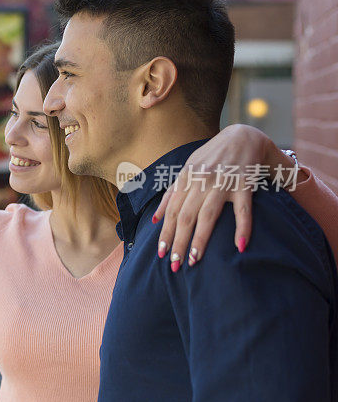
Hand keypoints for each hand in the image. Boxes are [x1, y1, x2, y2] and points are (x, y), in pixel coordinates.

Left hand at [152, 124, 274, 271]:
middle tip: (174, 265)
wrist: (243, 136)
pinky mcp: (245, 185)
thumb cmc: (212, 157)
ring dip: (200, 240)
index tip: (161, 254)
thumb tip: (154, 220)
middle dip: (178, 242)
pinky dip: (242, 228)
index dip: (165, 234)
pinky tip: (239, 246)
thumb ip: (171, 193)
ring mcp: (223, 184)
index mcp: (186, 179)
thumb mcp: (187, 169)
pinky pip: (244, 211)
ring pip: (208, 216)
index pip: (171, 212)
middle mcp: (201, 182)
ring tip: (193, 260)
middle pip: (185, 217)